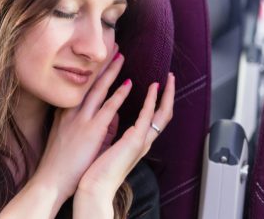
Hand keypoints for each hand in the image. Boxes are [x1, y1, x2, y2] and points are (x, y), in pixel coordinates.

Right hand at [31, 44, 130, 199]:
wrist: (50, 180)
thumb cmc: (59, 163)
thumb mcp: (67, 137)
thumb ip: (86, 125)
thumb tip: (109, 117)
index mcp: (64, 113)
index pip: (79, 87)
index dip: (91, 71)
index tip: (100, 59)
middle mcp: (70, 111)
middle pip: (87, 82)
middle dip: (100, 64)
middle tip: (111, 48)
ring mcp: (81, 119)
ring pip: (98, 89)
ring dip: (111, 72)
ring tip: (120, 57)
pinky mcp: (91, 130)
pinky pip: (108, 108)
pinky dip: (119, 94)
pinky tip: (129, 83)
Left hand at [76, 73, 174, 198]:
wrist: (93, 187)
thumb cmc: (95, 169)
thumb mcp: (105, 142)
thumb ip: (112, 128)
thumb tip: (113, 112)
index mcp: (136, 140)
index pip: (154, 117)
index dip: (159, 100)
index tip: (159, 84)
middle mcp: (143, 141)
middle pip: (164, 114)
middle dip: (169, 94)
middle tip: (171, 76)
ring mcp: (141, 142)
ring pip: (161, 114)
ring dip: (165, 94)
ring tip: (167, 78)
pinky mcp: (134, 142)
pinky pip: (147, 118)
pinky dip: (152, 102)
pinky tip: (153, 89)